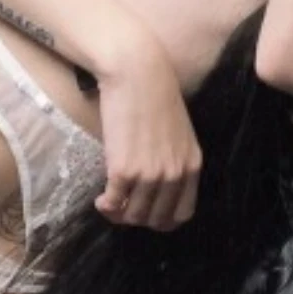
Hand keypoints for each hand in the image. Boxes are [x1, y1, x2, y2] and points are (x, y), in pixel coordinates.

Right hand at [92, 35, 201, 230]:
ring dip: (119, 215)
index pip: (182, 214)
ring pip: (134, 216)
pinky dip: (105, 206)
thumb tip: (156, 184)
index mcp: (191, 165)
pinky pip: (114, 203)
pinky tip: (101, 199)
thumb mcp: (178, 132)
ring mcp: (150, 174)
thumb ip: (174, 159)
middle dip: (138, 219)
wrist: (136, 73)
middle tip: (123, 208)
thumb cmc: (154, 95)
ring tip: (110, 203)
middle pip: (157, 220)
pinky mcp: (124, 169)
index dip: (162, 220)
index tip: (146, 212)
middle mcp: (174, 174)